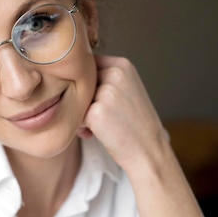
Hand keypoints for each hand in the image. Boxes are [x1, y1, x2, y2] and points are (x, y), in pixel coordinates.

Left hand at [79, 55, 168, 169]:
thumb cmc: (134, 123)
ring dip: (78, 113)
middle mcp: (114, 74)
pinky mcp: (97, 112)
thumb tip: (68, 74)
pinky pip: (74, 115)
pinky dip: (79, 127)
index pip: (86, 66)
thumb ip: (103, 77)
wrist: (149, 151)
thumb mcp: (125, 89)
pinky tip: (93, 134)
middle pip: (78, 82)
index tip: (95, 100)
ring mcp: (106, 92)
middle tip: (94, 116)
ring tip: (94, 127)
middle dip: (80, 99)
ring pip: (75, 98)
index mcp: (122, 65)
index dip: (85, 85)